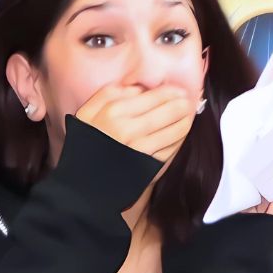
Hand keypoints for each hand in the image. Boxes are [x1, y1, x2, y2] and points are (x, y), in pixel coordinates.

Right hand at [75, 85, 195, 162]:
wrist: (83, 184)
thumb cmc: (86, 144)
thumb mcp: (87, 112)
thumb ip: (109, 93)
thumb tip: (138, 88)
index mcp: (113, 111)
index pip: (154, 95)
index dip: (171, 90)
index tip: (178, 89)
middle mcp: (129, 129)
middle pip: (170, 111)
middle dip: (183, 103)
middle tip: (188, 100)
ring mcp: (141, 149)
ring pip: (176, 130)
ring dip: (187, 120)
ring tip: (189, 113)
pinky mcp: (149, 166)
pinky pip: (172, 148)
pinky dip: (180, 138)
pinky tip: (181, 131)